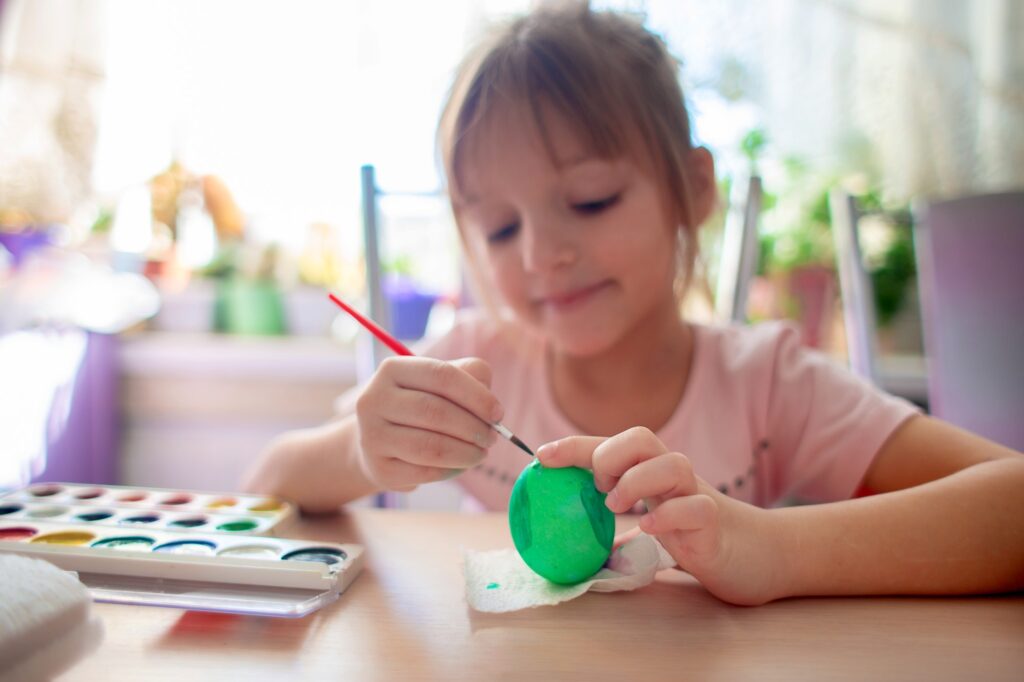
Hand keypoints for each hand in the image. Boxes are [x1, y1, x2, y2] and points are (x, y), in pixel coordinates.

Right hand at [355, 356, 500, 491]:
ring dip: (466, 453)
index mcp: (393, 370)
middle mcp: (374, 399)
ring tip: (480, 454)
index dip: (476, 395)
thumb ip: (471, 377)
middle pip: (435, 412)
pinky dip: (451, 470)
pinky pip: (425, 472)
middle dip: (473, 427)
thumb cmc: (421, 406)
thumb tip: (491, 406)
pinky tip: (461, 465)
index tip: (498, 414)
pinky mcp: (379, 469)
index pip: (441, 375)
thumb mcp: (442, 383)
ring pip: (430, 446)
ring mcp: (372, 435)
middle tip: (492, 438)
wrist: (381, 443)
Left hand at [537, 427, 783, 604]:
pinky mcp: (717, 524)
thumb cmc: (695, 538)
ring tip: (615, 506)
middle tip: (597, 488)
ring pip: (672, 463)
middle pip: (643, 437)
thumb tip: (564, 539)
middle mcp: (674, 477)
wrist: (757, 557)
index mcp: (652, 474)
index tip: (542, 456)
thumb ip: (615, 528)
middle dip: (610, 454)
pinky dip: (669, 514)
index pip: (611, 445)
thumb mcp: (650, 525)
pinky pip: (697, 507)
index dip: (575, 445)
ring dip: (636, 479)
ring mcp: (698, 496)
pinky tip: (649, 528)